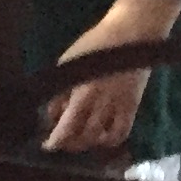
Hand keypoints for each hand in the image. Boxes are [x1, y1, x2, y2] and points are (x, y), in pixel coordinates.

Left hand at [44, 0, 167, 152]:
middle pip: (84, 136)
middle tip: (61, 141)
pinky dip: (111, 140)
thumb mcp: (68, 62)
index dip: (56, 141)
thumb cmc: (94, 44)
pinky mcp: (133, 105)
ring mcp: (119, 106)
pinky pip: (123, 131)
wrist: (131, 34)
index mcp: (82, 93)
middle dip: (69, 143)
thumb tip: (53, 113)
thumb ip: (60, 90)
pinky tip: (102, 138)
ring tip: (78, 140)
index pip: (67, 127)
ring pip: (102, 137)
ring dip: (87, 143)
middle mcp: (101, 104)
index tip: (47, 146)